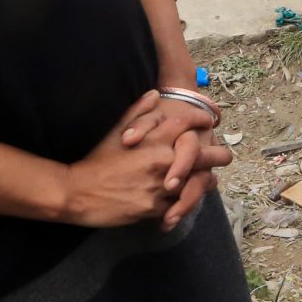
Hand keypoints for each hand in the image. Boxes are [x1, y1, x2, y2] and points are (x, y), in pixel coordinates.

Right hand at [61, 92, 228, 227]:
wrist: (76, 192)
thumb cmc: (96, 159)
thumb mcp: (115, 130)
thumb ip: (139, 111)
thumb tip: (156, 93)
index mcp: (155, 138)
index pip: (190, 123)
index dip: (204, 120)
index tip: (211, 122)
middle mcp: (163, 159)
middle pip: (205, 156)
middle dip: (219, 156)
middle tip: (225, 156)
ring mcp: (161, 185)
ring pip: (197, 185)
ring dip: (204, 183)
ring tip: (210, 181)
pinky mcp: (156, 208)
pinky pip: (178, 205)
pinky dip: (182, 203)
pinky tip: (185, 202)